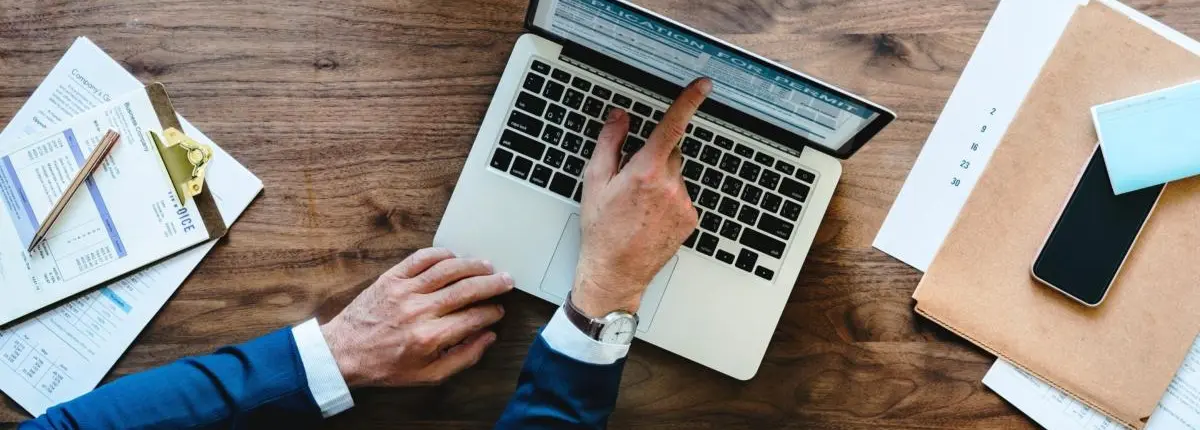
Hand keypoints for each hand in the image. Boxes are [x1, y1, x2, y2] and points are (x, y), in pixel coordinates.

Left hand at [319, 247, 511, 387]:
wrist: (345, 352)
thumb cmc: (386, 366)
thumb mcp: (428, 375)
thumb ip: (463, 358)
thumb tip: (488, 338)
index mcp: (430, 337)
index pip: (473, 317)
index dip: (492, 312)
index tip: (498, 310)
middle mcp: (419, 311)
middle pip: (466, 289)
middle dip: (492, 284)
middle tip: (506, 281)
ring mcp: (404, 291)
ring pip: (447, 269)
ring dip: (472, 265)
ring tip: (487, 265)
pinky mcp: (391, 278)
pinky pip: (421, 258)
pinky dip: (441, 254)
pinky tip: (454, 257)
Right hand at [572, 77, 711, 316]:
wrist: (615, 271)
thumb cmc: (601, 230)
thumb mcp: (595, 181)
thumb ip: (610, 143)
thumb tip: (620, 118)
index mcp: (645, 172)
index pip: (672, 127)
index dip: (688, 102)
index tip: (702, 86)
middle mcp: (669, 185)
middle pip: (671, 152)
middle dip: (654, 158)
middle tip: (631, 182)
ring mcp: (683, 203)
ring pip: (676, 176)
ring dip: (661, 181)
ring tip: (638, 206)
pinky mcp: (690, 218)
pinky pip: (682, 196)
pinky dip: (669, 200)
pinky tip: (649, 217)